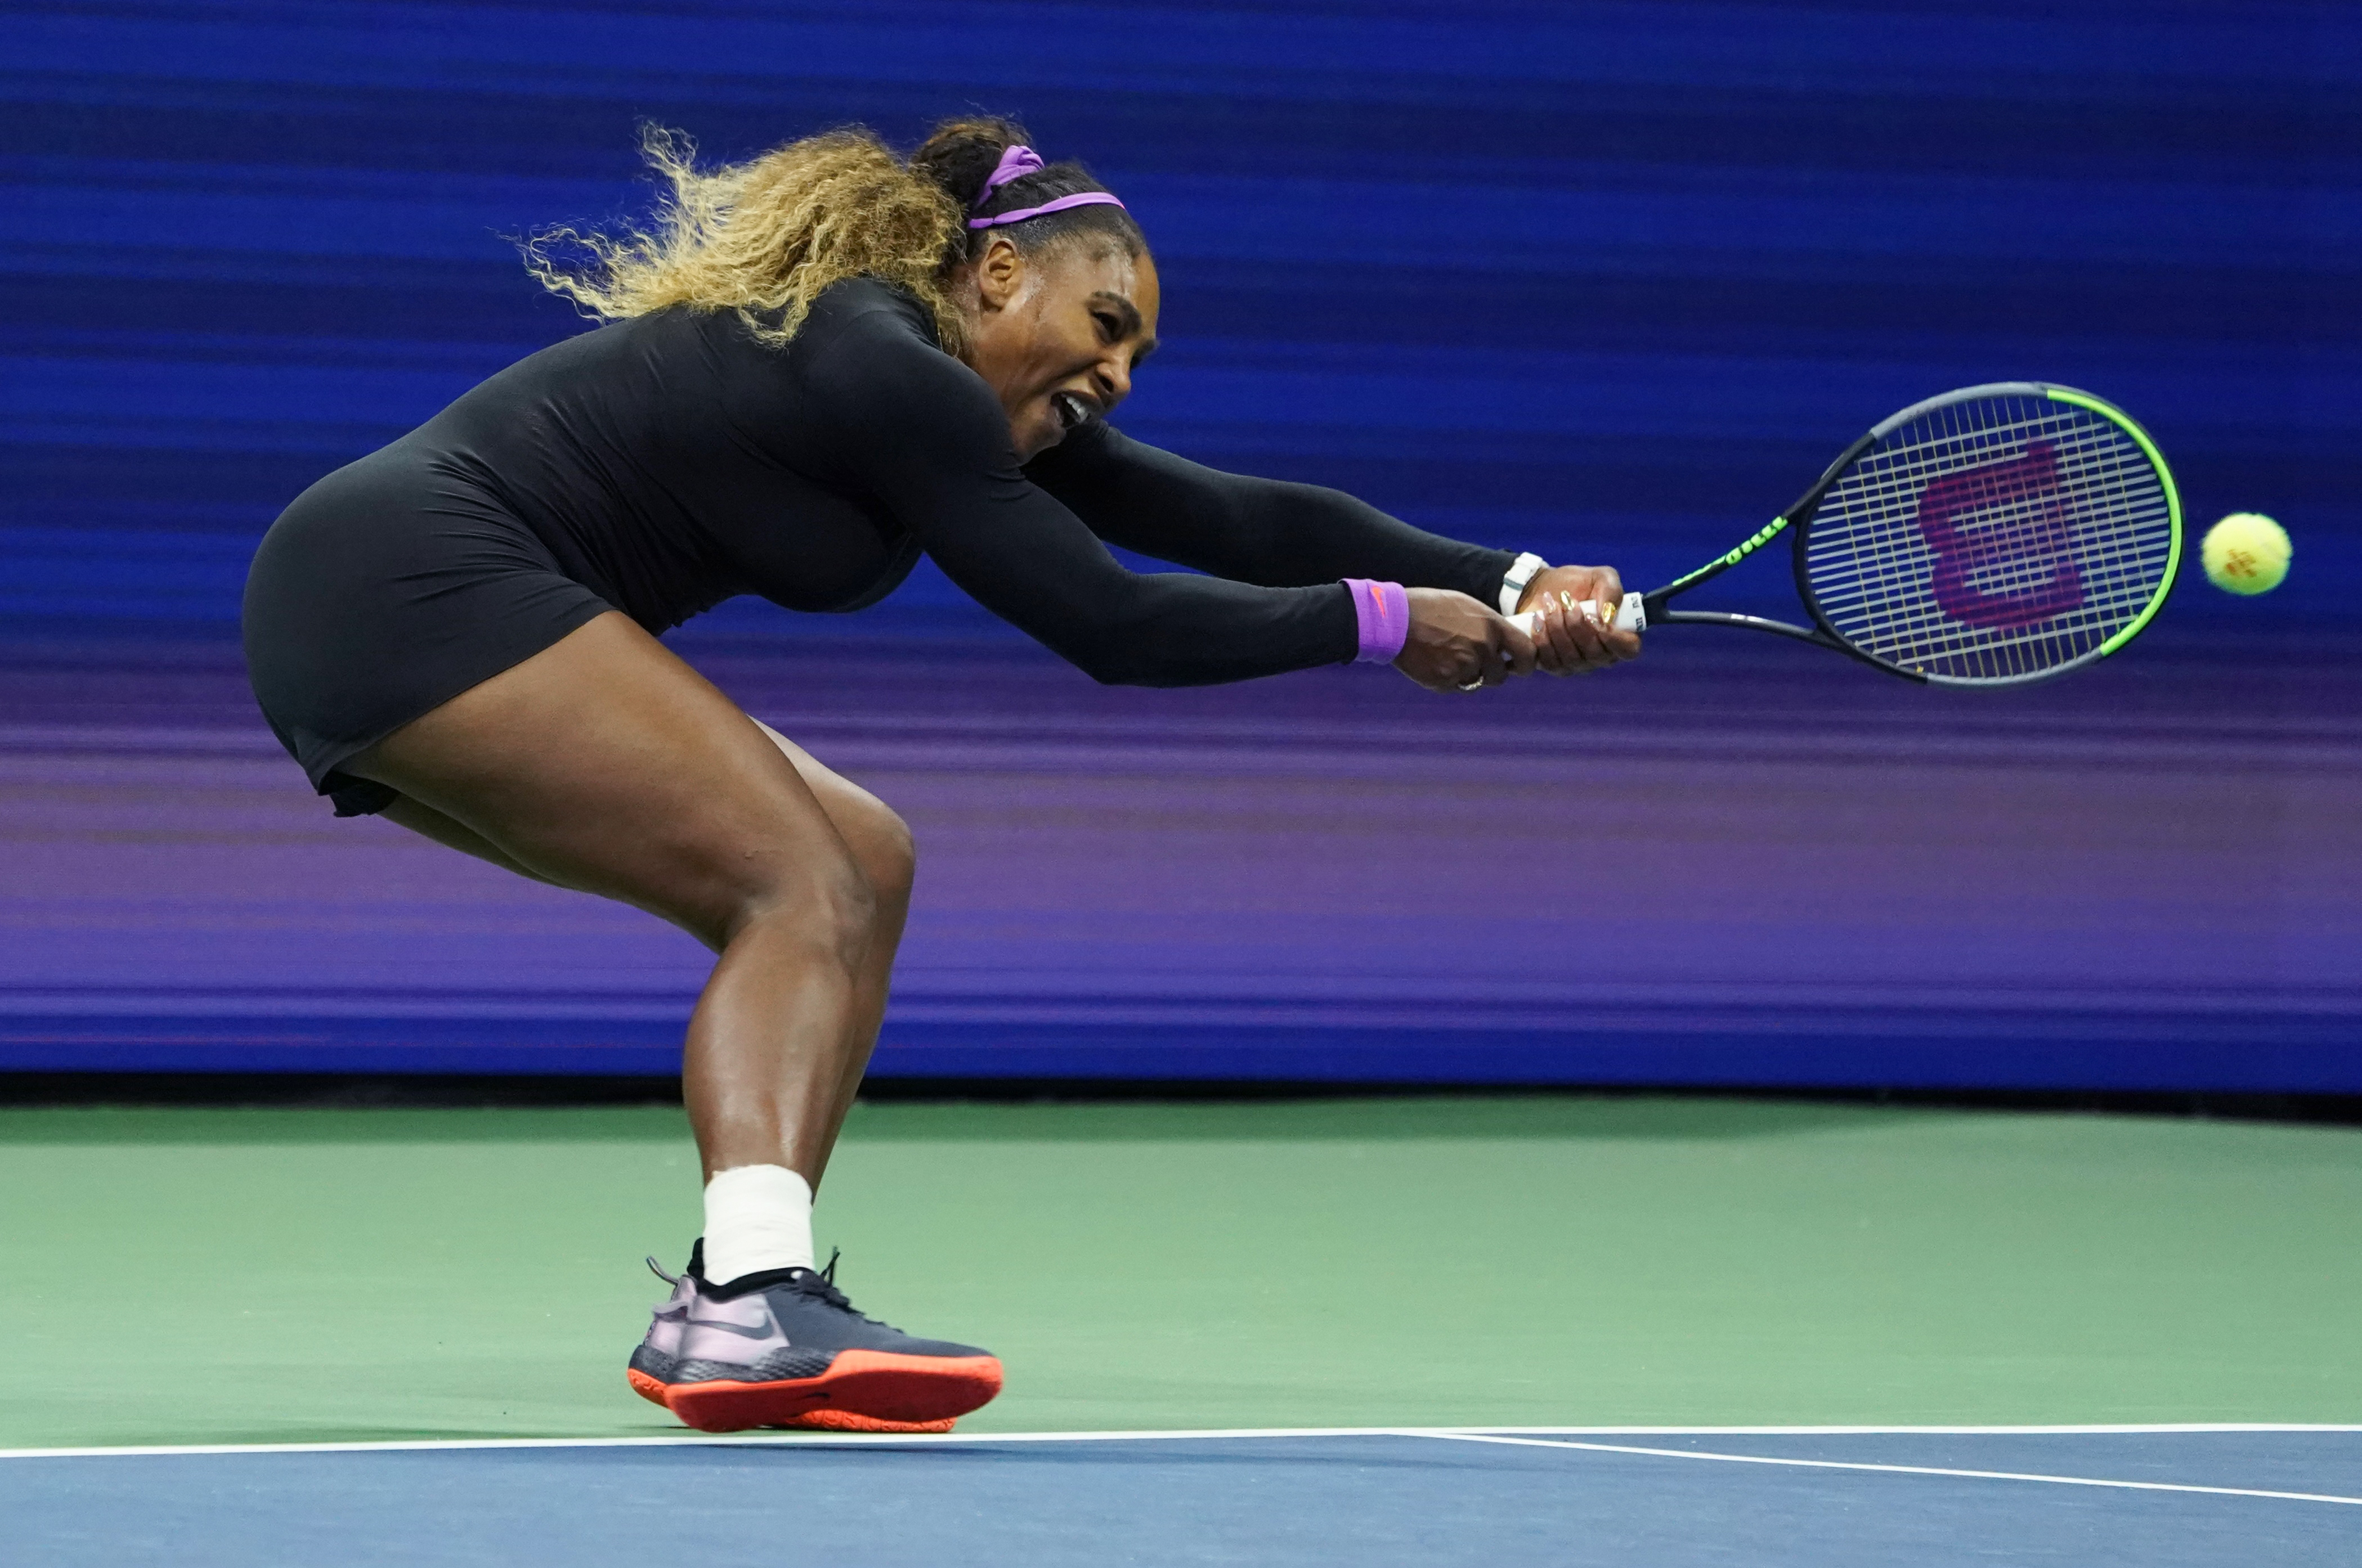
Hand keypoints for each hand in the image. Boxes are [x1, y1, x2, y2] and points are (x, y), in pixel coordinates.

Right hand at [1394, 587, 1535, 692]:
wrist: (1396, 620)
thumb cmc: (1430, 607)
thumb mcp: (1467, 607)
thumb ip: (1489, 626)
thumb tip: (1504, 643)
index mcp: (1492, 626)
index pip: (1526, 652)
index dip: (1526, 663)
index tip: (1519, 666)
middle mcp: (1483, 648)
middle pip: (1500, 676)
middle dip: (1491, 672)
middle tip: (1473, 661)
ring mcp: (1464, 667)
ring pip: (1477, 683)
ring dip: (1469, 675)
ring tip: (1448, 656)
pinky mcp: (1446, 682)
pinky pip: (1457, 687)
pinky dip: (1450, 679)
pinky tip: (1435, 662)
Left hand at [1518, 564, 1642, 674]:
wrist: (1542, 589)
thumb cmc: (1576, 584)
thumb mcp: (1599, 576)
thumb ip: (1611, 589)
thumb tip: (1607, 614)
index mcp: (1619, 634)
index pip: (1629, 650)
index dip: (1616, 639)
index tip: (1597, 619)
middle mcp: (1601, 655)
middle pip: (1596, 654)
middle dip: (1578, 625)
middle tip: (1567, 602)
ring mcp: (1577, 664)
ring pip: (1571, 658)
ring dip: (1558, 628)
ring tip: (1550, 605)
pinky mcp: (1553, 666)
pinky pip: (1550, 661)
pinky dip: (1542, 639)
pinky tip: (1538, 620)